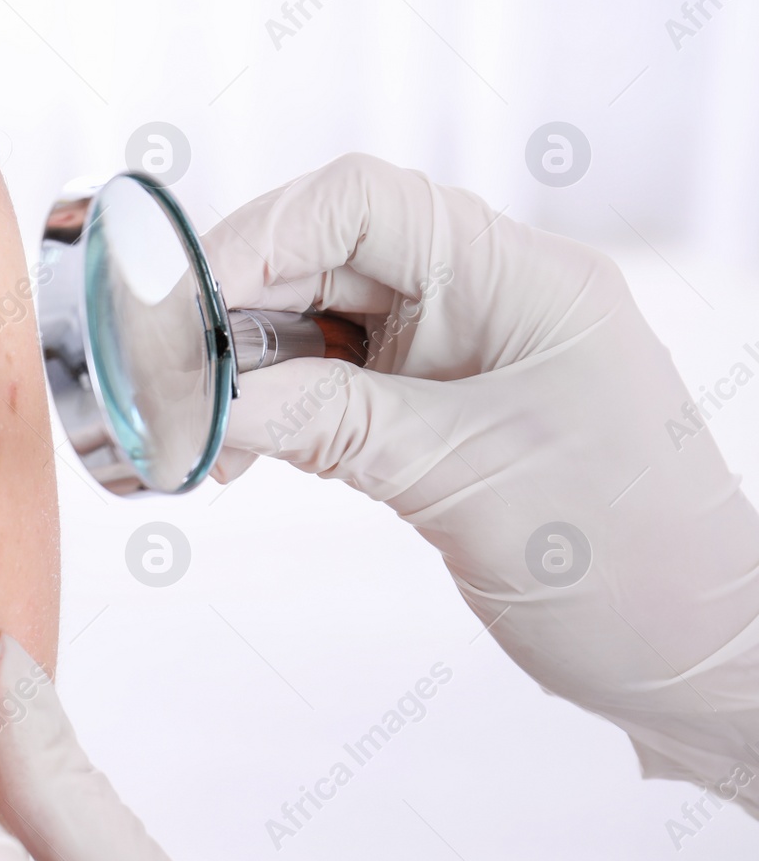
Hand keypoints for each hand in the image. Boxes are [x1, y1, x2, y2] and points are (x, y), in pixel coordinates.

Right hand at [203, 152, 758, 811]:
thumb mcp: (461, 480)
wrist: (696, 658)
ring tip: (197, 423)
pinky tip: (240, 450)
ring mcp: (455, 352)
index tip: (185, 299)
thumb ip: (326, 424)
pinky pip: (330, 382)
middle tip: (164, 368)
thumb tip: (205, 399)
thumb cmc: (628, 562)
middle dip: (238, 306)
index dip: (263, 235)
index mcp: (519, 278)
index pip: (364, 203)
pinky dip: (276, 408)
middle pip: (325, 255)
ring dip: (248, 364)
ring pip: (317, 320)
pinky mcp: (431, 408)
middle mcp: (484, 296)